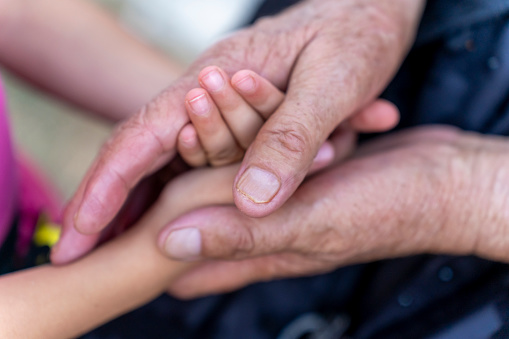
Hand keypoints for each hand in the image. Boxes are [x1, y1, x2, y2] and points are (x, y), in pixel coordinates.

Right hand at [54, 0, 423, 262]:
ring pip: (169, 156)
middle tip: (76, 249)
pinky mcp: (243, 115)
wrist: (370, 10)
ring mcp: (223, 104)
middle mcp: (210, 91)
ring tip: (112, 242)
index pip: (146, 134)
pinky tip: (166, 210)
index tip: (80, 229)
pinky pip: (204, 153)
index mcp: (220, 76)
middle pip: (144, 150)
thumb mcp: (334, 82)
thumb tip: (251, 202)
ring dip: (140, 198)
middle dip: (109, 199)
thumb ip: (293, 137)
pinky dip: (179, 185)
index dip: (109, 184)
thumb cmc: (356, 34)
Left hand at [158, 126, 508, 297]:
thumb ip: (242, 237)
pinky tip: (249, 92)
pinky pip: (265, 150)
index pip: (186, 251)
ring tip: (218, 83)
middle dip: (195, 151)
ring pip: (235, 168)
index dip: (159, 217)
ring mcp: (286, 201)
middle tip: (197, 96)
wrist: (444, 184)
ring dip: (226, 127)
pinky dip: (256, 125)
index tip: (151, 169)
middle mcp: (267, 231)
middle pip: (207, 200)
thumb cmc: (386, 209)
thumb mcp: (311, 223)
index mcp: (261, 251)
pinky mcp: (303, 176)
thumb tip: (167, 246)